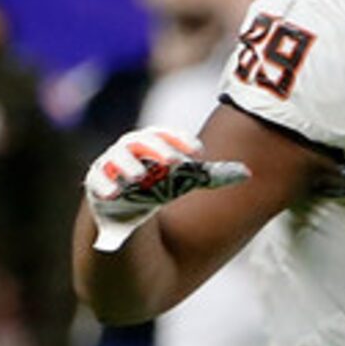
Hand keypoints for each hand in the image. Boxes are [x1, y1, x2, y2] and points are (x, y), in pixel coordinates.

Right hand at [84, 127, 252, 253]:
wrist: (127, 210)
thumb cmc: (159, 188)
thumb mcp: (185, 181)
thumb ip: (211, 176)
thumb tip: (248, 173)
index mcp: (152, 144)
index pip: (164, 135)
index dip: (178, 140)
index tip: (198, 152)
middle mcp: (130, 151)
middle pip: (141, 142)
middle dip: (156, 149)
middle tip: (174, 162)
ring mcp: (111, 168)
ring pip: (117, 159)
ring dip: (127, 164)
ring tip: (141, 176)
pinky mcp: (97, 187)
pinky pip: (96, 183)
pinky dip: (104, 186)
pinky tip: (114, 193)